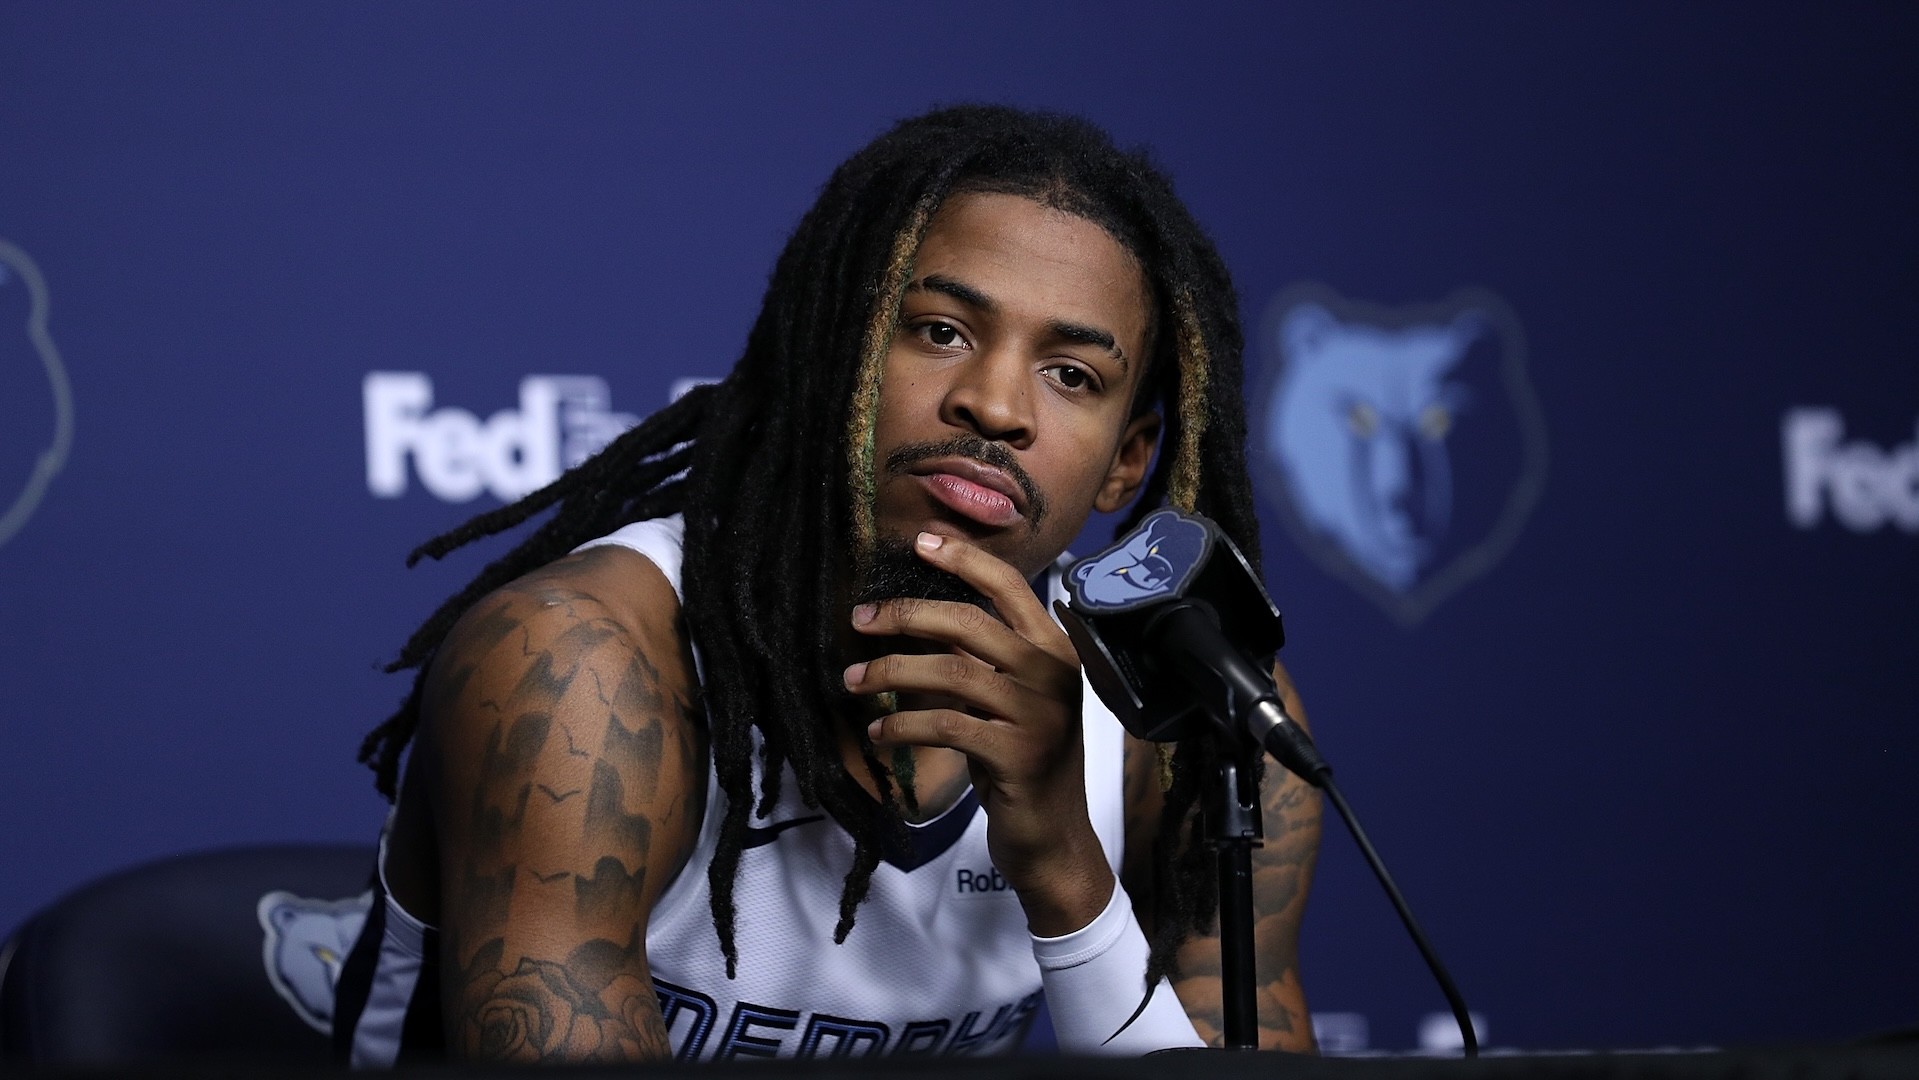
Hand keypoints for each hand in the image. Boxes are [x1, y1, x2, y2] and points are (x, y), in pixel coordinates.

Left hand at [844, 531, 1113, 934]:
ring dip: (891, 673)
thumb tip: (915, 616)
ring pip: (951, 673)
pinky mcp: (1019, 756)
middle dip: (905, 614)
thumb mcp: (1007, 700)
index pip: (1010, 587)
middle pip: (969, 622)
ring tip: (853, 680)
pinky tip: (877, 733)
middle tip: (859, 617)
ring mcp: (1040, 715)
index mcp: (1055, 649)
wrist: (1052, 838)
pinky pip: (946, 726)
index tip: (919, 541)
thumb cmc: (1020, 760)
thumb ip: (978, 658)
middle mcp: (1053, 674)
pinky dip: (903, 726)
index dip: (964, 559)